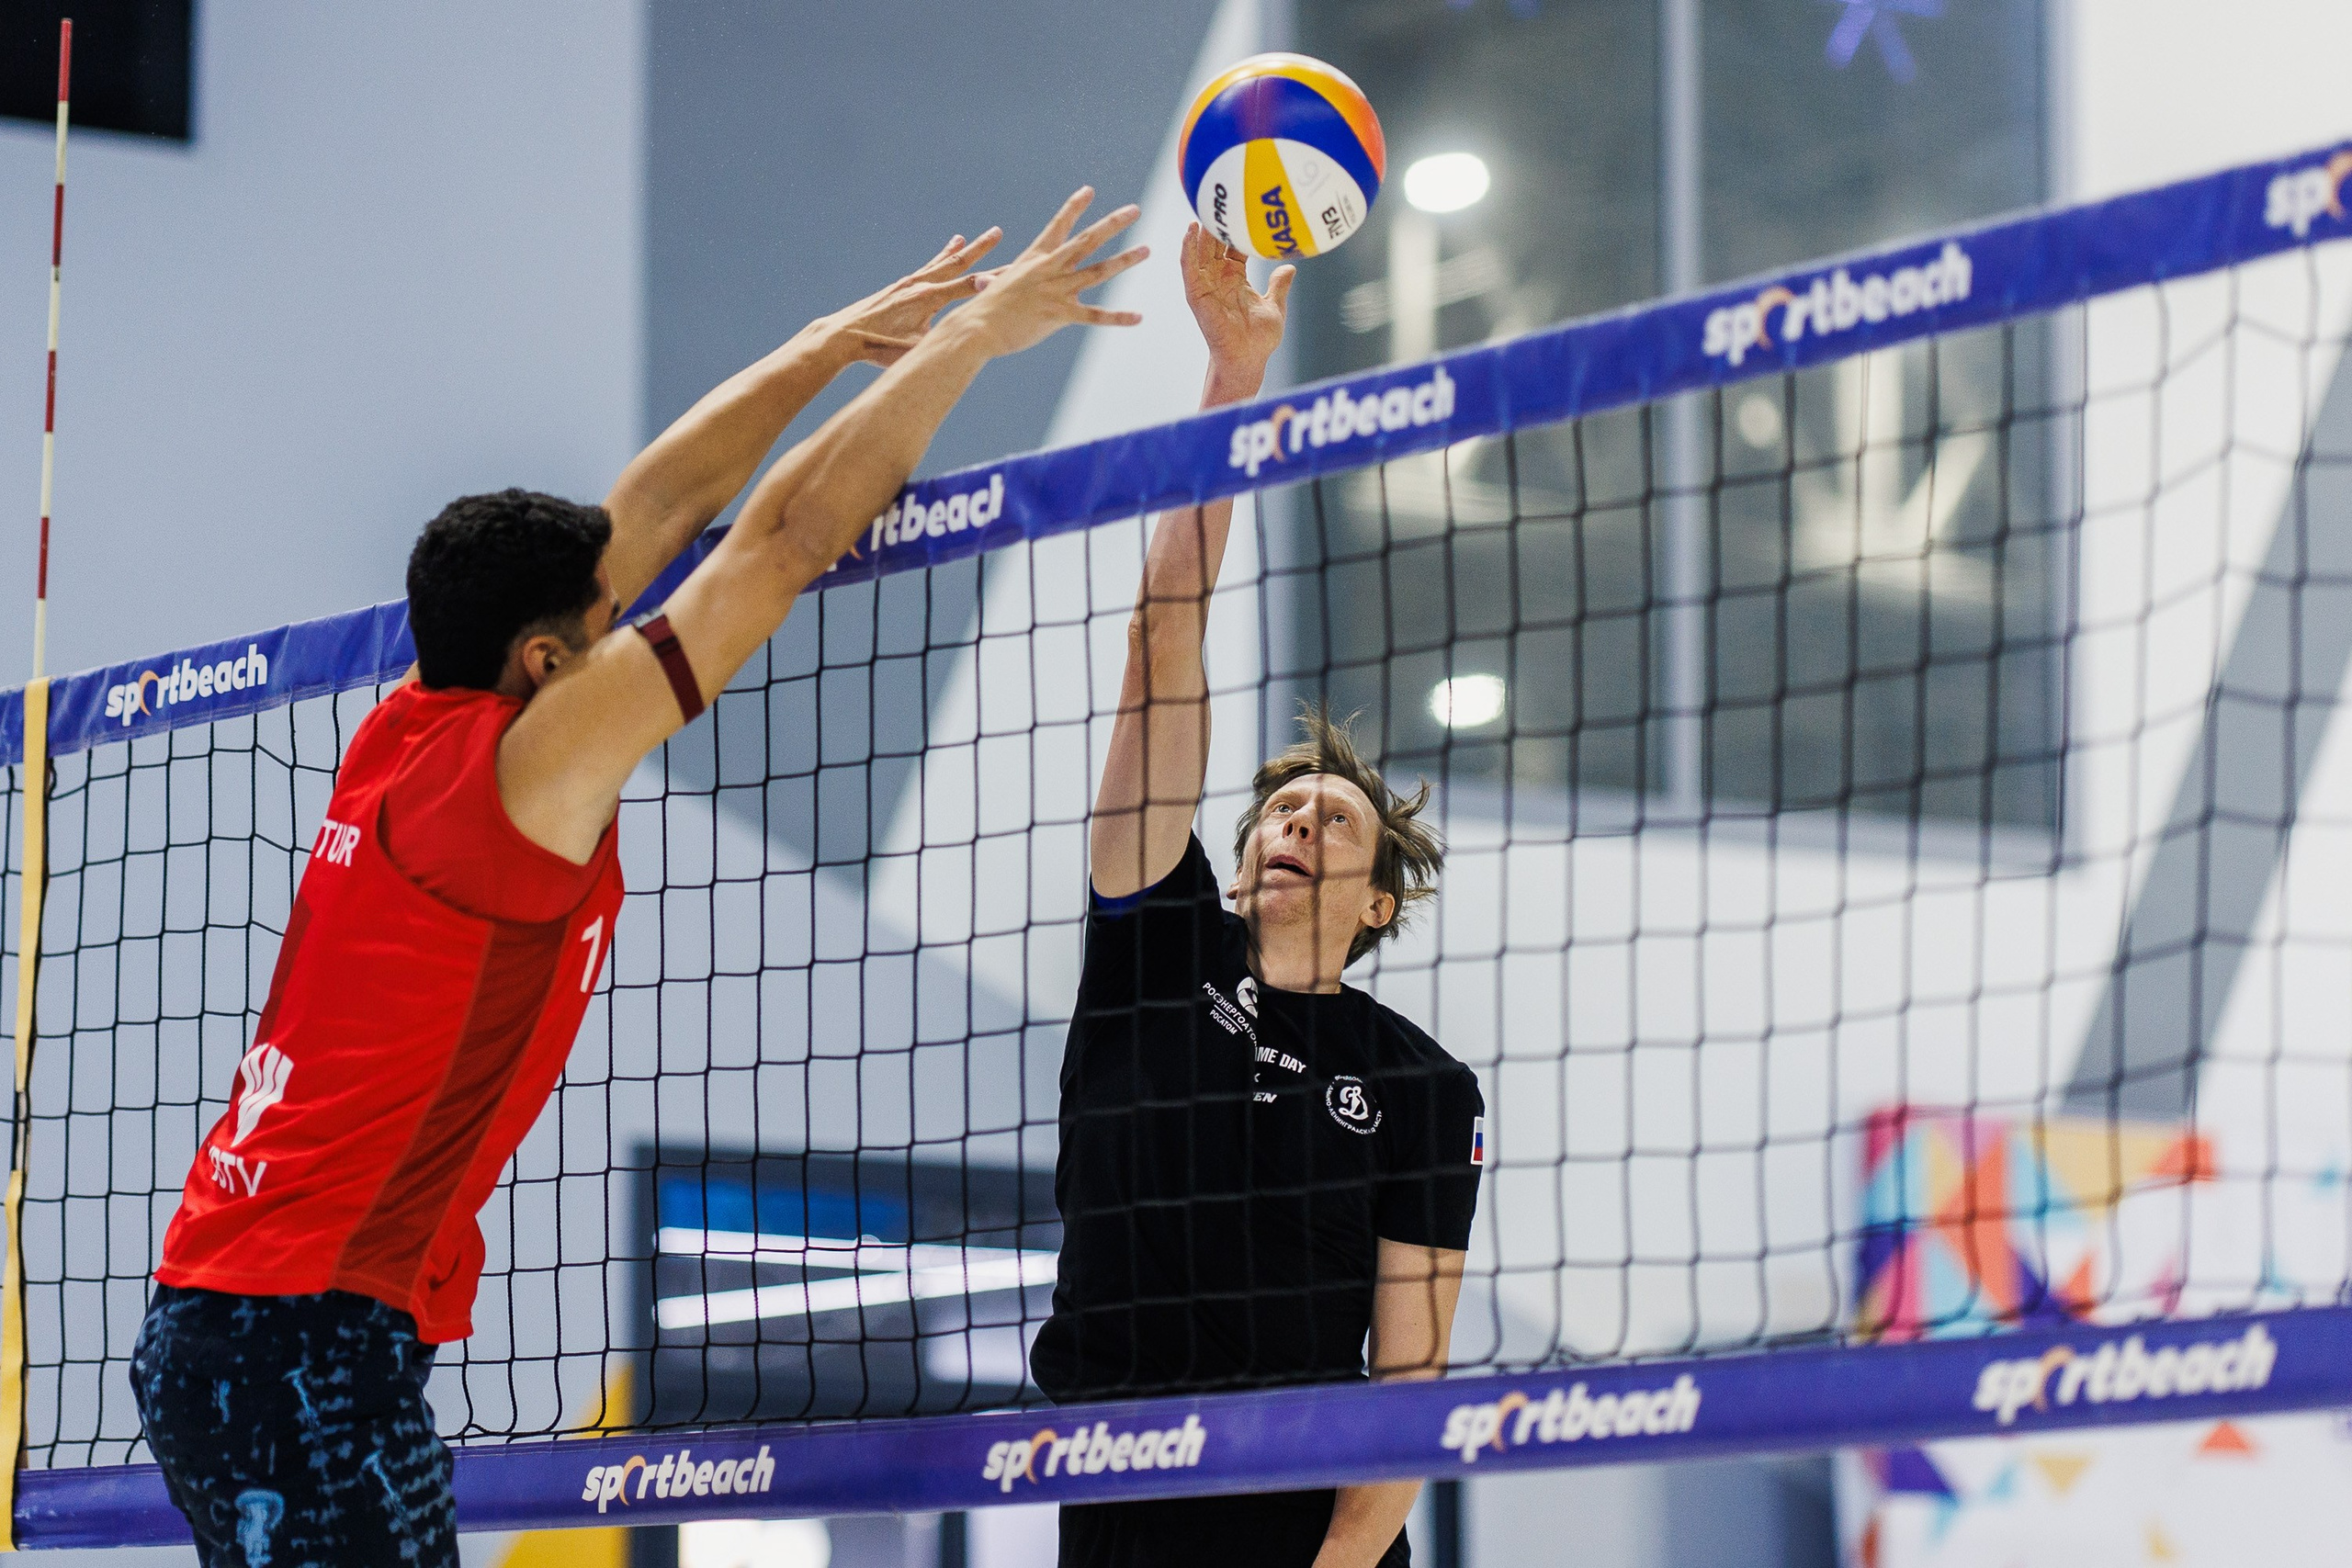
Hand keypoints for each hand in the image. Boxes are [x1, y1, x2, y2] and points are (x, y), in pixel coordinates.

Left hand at [821, 231, 1003, 366]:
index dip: (994, 279)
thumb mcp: (913, 350)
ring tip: (971, 238)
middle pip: (957, 264)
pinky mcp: (900, 287)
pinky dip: (940, 257)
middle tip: (997, 232)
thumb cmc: (877, 347)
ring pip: (941, 262)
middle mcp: (920, 285)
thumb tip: (965, 343)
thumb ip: (939, 342)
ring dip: (959, 250)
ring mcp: (909, 284)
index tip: (1015, 270)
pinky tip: (947, 249)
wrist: (842, 335)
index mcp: (928, 299)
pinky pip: (927, 267)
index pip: (969, 286)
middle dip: (980, 249)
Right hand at [954, 187, 1147, 358]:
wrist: (977, 328)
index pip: (1059, 226)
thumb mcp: (1000, 286)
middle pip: (1087, 241)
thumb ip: (1006, 281)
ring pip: (1097, 272)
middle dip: (1112, 223)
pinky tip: (1138, 318)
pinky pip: (1095, 316)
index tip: (1089, 190)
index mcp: (1035, 258)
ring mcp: (1056, 290)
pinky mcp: (1059, 315)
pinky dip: (1118, 318)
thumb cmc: (985, 309)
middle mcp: (1049, 269)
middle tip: (1135, 210)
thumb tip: (987, 280)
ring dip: (1124, 260)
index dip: (1074, 207)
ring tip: (1147, 250)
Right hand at [1183, 221, 1292, 386]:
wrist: (1247, 359)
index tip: (1239, 208)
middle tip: (1218, 197)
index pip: (1232, 248)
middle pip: (1214, 245)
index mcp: (1235, 279)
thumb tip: (1291, 267)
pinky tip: (1189, 232)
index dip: (1235, 229)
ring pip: (1199, 253)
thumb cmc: (1259, 339)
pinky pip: (1189, 269)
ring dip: (1199, 232)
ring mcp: (1205, 287)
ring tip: (1200, 208)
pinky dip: (1188, 250)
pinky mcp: (1196, 295)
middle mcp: (1218, 280)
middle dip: (1215, 224)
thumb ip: (1280, 285)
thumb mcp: (1275, 306)